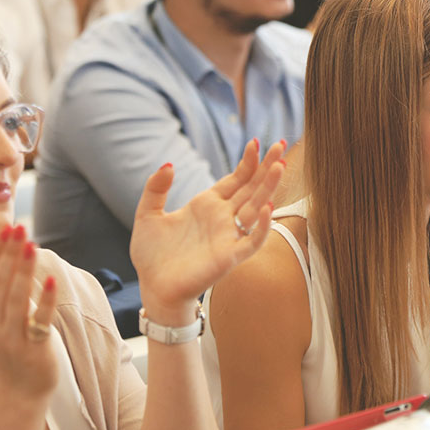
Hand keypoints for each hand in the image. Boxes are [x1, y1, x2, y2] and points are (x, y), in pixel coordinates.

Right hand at [0, 225, 57, 398]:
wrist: (20, 388)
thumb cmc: (4, 348)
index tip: (6, 228)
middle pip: (0, 285)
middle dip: (9, 254)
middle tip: (20, 228)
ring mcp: (11, 338)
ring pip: (17, 299)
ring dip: (24, 271)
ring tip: (32, 244)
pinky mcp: (34, 347)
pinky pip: (40, 320)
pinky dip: (46, 300)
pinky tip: (52, 279)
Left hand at [130, 139, 284, 323]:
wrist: (153, 287)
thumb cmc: (152, 255)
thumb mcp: (148, 214)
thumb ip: (156, 188)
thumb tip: (168, 164)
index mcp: (208, 205)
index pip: (236, 178)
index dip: (247, 161)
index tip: (255, 142)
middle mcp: (223, 217)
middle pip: (252, 187)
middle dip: (267, 166)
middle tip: (281, 144)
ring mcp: (229, 236)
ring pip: (256, 207)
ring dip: (268, 188)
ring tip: (279, 167)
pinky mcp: (230, 256)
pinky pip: (253, 240)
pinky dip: (262, 226)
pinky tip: (267, 208)